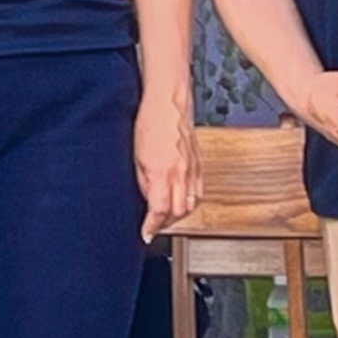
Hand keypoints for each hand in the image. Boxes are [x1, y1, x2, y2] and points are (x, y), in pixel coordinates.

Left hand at [135, 97, 200, 238]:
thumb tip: (147, 200)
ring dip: (179, 215)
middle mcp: (181, 174)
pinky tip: (182, 202)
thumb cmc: (150, 123)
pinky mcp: (200, 165)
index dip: (152, 226)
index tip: (145, 234)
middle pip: (178, 212)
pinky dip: (191, 202)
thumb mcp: (137, 156)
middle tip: (153, 227)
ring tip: (165, 218)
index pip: (160, 210)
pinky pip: (199, 192)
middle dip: (165, 224)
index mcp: (163, 172)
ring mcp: (194, 170)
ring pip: (191, 205)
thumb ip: (143, 181)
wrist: (169, 104)